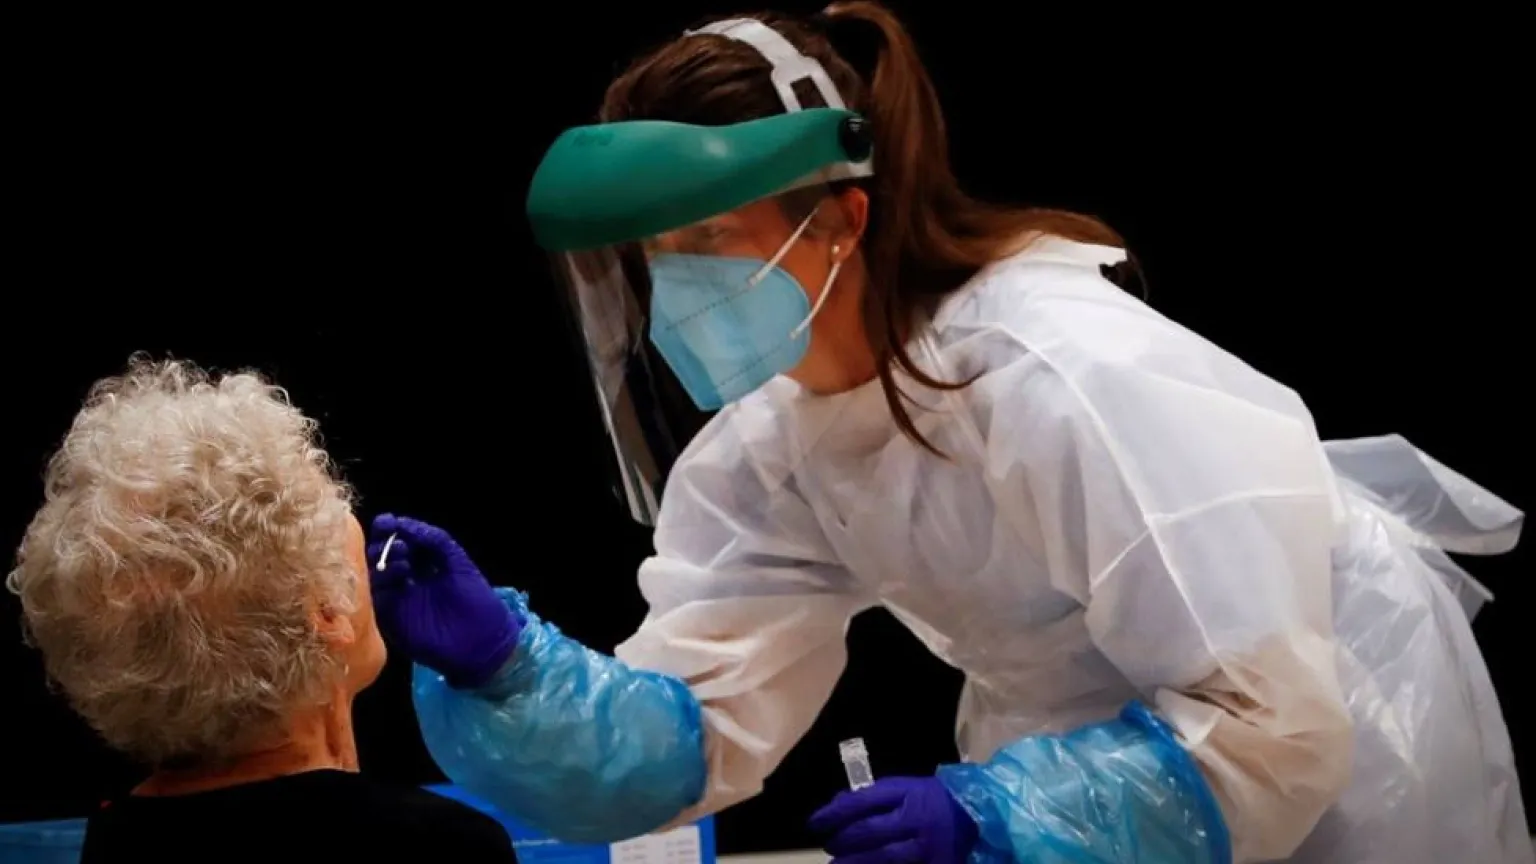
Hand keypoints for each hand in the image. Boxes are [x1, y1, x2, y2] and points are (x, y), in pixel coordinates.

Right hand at [367, 513, 521, 688]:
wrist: (484, 644)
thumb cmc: (478, 602)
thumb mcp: (459, 563)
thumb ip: (435, 540)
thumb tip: (404, 523)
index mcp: (425, 566)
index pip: (401, 544)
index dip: (393, 531)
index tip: (387, 521)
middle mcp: (408, 581)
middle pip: (384, 557)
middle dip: (384, 542)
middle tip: (388, 534)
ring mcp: (399, 600)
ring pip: (377, 575)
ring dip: (384, 558)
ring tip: (402, 553)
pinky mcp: (392, 619)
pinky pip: (376, 597)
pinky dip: (383, 580)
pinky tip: (401, 572)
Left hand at [809, 777, 977, 863]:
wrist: (979, 817)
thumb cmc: (934, 800)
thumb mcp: (906, 787)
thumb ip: (873, 796)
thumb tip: (836, 806)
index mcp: (910, 795)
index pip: (862, 802)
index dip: (834, 813)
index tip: (815, 823)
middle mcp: (917, 822)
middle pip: (870, 833)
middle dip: (843, 841)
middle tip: (829, 846)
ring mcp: (927, 850)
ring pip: (883, 859)